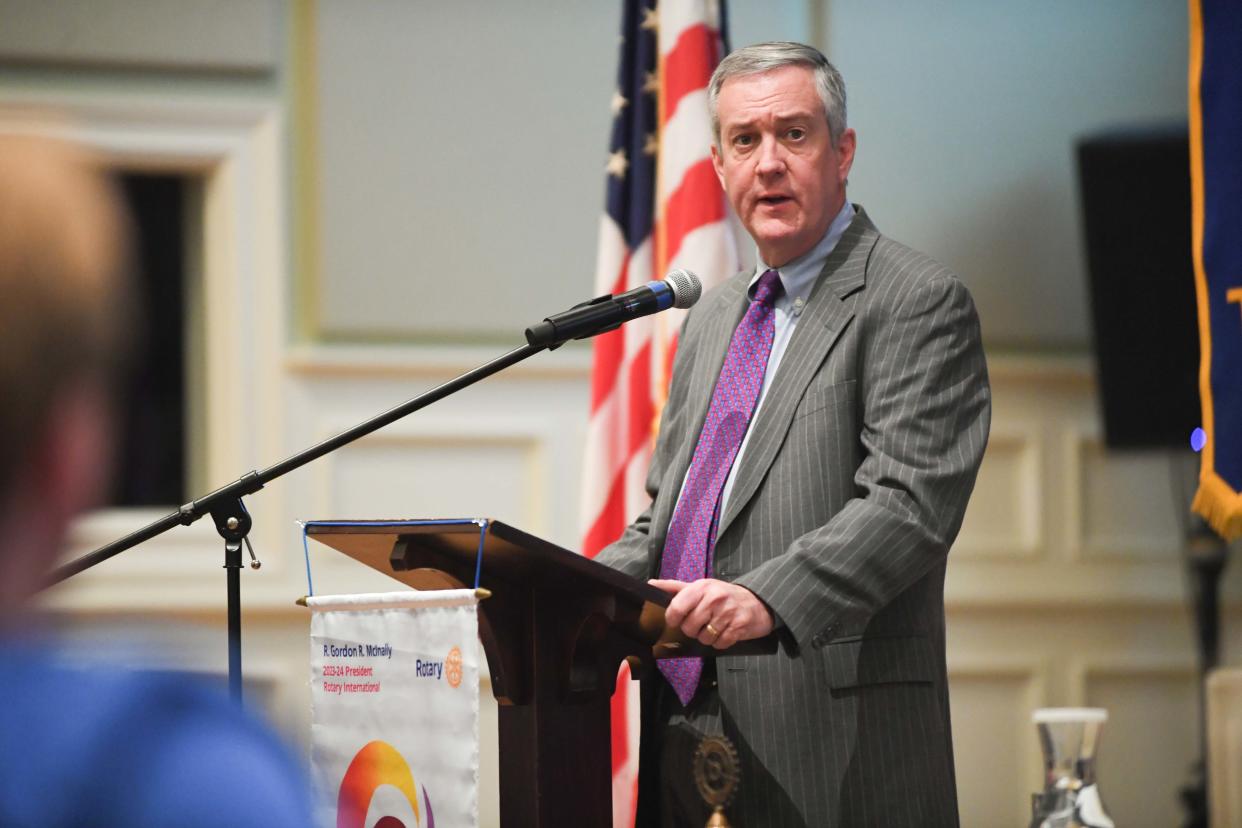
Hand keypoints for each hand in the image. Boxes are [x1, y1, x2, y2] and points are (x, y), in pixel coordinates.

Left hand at [649, 578, 773, 649]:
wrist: (758, 601)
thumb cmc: (724, 595)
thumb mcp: (700, 586)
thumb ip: (675, 587)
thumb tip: (651, 584)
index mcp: (701, 588)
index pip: (676, 608)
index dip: (673, 619)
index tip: (677, 620)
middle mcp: (714, 598)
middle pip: (689, 627)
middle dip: (693, 630)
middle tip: (702, 623)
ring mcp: (727, 612)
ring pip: (704, 638)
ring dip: (708, 637)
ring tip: (715, 626)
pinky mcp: (739, 626)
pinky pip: (720, 644)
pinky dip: (721, 642)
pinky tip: (725, 632)